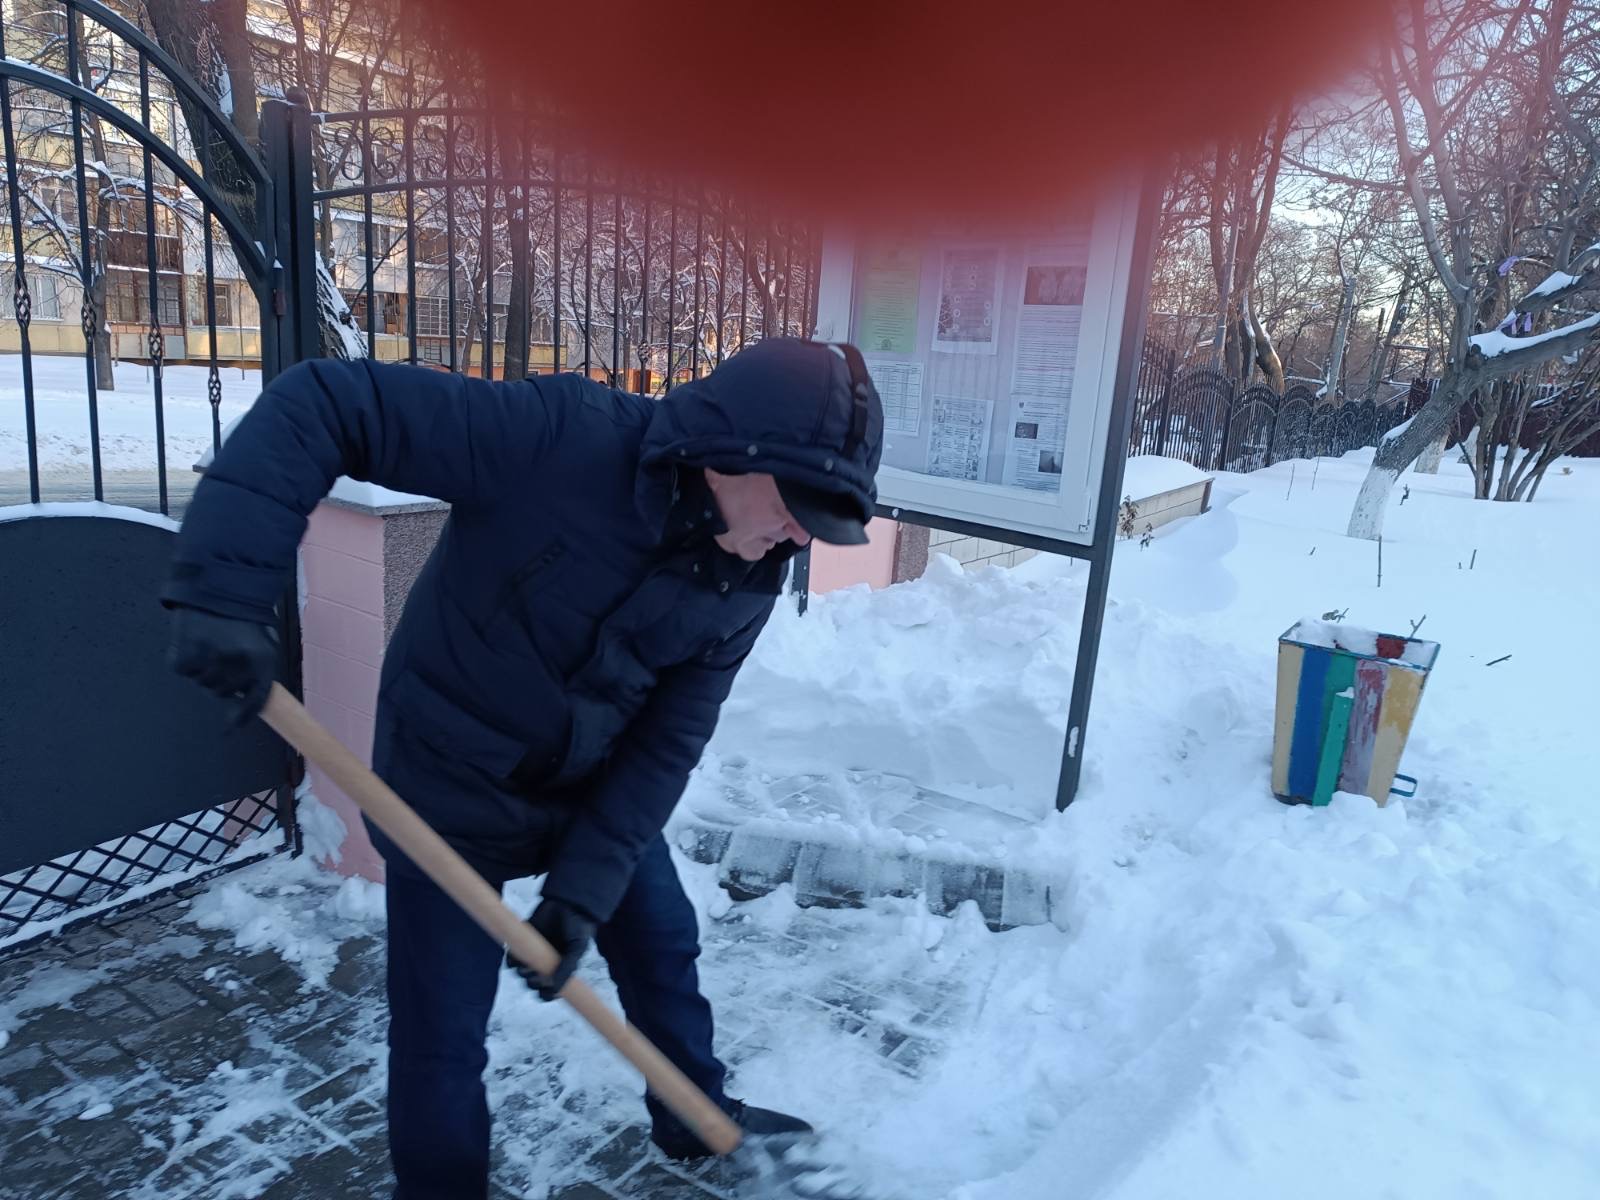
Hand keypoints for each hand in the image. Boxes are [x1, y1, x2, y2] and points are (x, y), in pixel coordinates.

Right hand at [167, 605, 278, 727]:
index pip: (255, 700)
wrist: (218, 586)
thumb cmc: (242, 616)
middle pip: (223, 692)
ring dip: (205, 669)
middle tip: (222, 653)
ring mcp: (210, 662)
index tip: (231, 724)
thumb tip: (243, 706)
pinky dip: (186, 659)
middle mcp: (237, 666)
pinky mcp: (185, 657)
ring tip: (210, 642)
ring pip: (203, 682)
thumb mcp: (262, 643)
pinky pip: (184, 670)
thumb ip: (257, 672)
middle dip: (222, 679)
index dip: (243, 715)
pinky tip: (193, 640)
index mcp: (262, 662)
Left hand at [515, 897, 596, 1000]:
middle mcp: (544, 965)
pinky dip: (511, 959)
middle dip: (532, 983)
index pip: (549, 992)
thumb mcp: (577, 948)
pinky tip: (516, 956)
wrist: (566, 904)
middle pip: (532, 984)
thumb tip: (557, 989)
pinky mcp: (521, 943)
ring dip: (521, 973)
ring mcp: (531, 955)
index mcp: (559, 971)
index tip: (546, 990)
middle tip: (534, 975)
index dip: (546, 994)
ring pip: (520, 974)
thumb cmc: (576, 928)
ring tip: (526, 966)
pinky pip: (511, 958)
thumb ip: (568, 968)